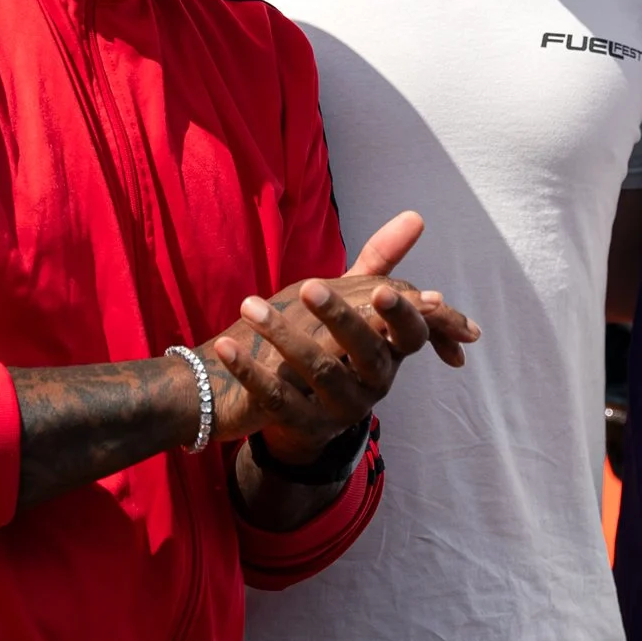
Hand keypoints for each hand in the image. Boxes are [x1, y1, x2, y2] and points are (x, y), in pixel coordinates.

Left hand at [205, 212, 477, 457]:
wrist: (302, 407)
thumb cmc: (340, 345)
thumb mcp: (359, 306)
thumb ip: (383, 262)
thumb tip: (416, 215)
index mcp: (393, 352)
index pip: (411, 334)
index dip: (400, 314)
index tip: (381, 289)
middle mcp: (376, 383)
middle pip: (365, 353)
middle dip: (339, 318)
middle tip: (308, 285)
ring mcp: (341, 408)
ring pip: (318, 372)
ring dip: (282, 335)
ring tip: (249, 305)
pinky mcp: (303, 425)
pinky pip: (275, 399)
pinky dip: (249, 372)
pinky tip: (225, 346)